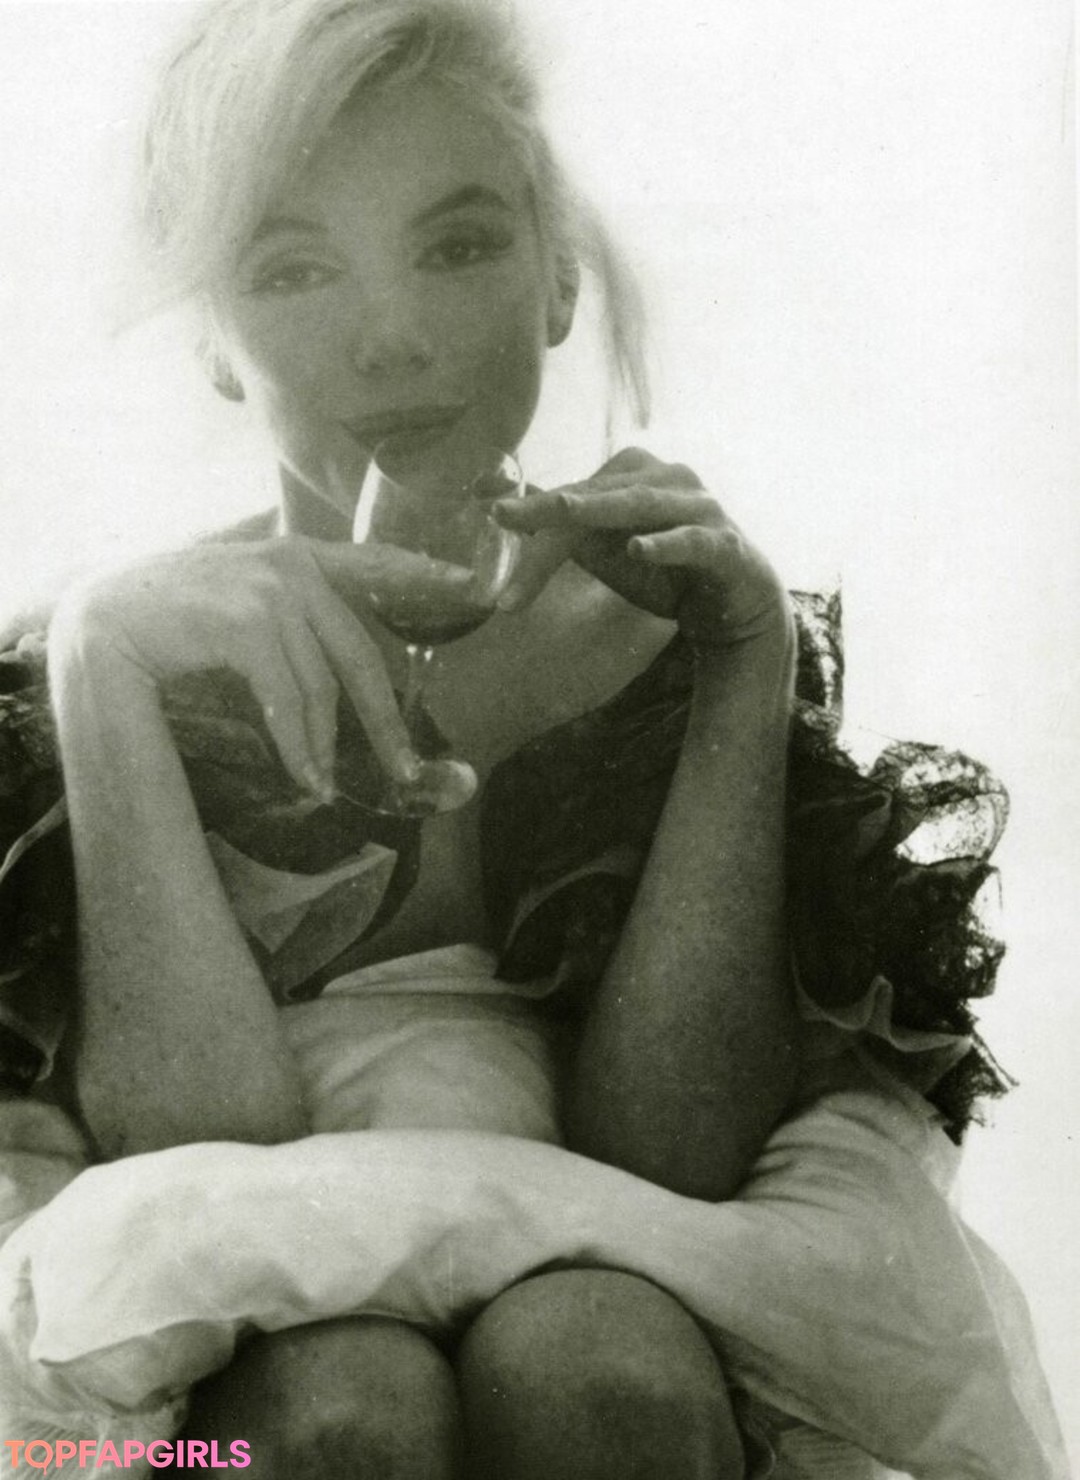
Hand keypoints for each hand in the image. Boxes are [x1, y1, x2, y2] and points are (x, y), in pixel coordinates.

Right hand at [48, 537, 473, 798]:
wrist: (102, 623)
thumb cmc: (171, 621)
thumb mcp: (241, 606)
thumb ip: (291, 624)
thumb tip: (335, 681)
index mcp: (296, 557)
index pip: (374, 563)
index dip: (424, 573)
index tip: (472, 585)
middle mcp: (292, 565)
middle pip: (360, 654)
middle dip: (385, 722)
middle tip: (408, 770)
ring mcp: (270, 589)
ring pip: (322, 687)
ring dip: (322, 747)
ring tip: (322, 787)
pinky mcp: (245, 620)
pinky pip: (289, 699)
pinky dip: (297, 745)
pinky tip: (302, 775)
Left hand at [492, 448, 791, 654]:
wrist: (735, 602)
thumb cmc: (666, 571)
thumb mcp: (607, 551)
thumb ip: (566, 532)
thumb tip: (508, 511)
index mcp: (635, 475)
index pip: (573, 496)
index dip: (530, 518)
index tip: (489, 526)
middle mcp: (667, 479)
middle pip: (598, 496)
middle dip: (549, 511)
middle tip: (502, 516)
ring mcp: (699, 507)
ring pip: (642, 505)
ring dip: (601, 508)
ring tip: (562, 510)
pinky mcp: (725, 543)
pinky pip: (693, 541)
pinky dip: (665, 544)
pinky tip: (638, 549)